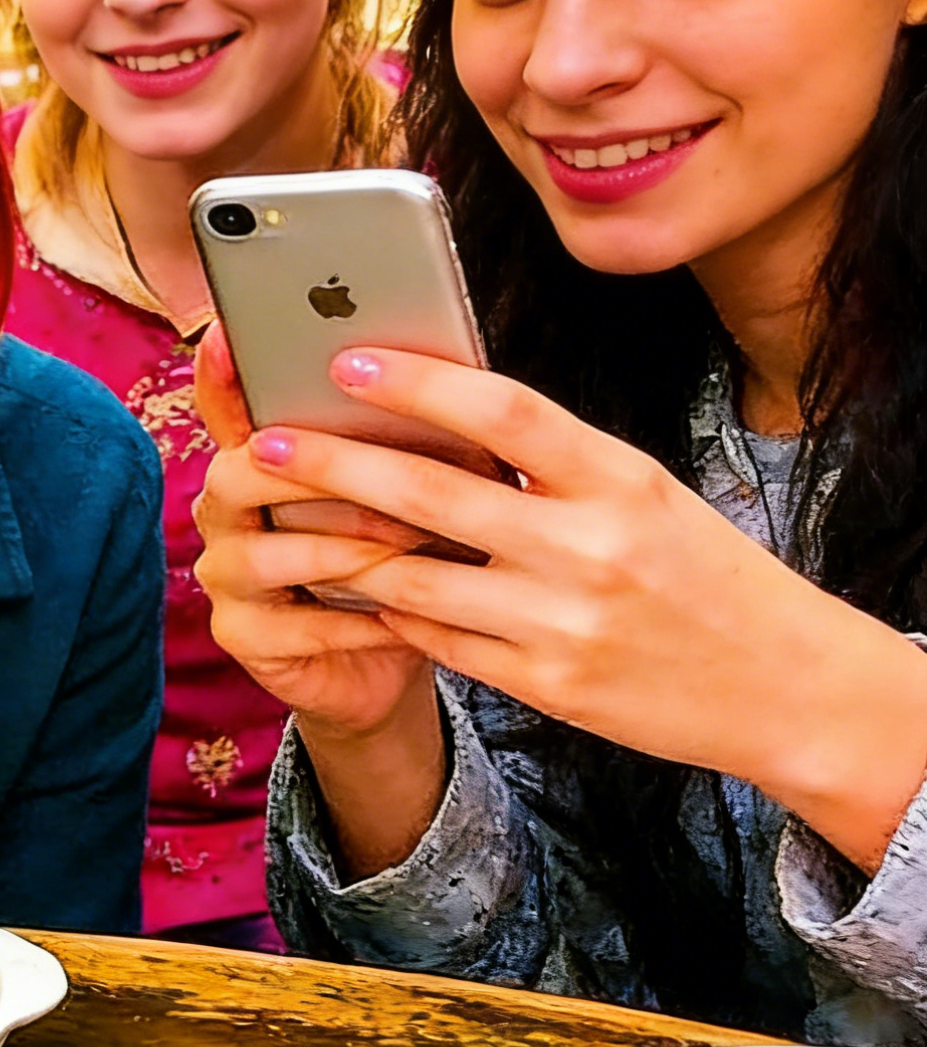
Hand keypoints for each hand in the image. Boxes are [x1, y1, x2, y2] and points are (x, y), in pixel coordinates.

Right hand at [190, 328, 432, 735]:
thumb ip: (405, 437)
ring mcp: (225, 574)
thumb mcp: (418, 485)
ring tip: (410, 549)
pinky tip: (402, 617)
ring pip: (264, 553)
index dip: (219, 371)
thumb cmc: (411, 551)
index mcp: (260, 457)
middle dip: (314, 473)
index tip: (230, 333)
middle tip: (387, 475)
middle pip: (236, 473)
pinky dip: (353, 621)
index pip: (225, 403)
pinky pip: (291, 625)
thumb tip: (446, 375)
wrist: (401, 650)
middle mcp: (226, 510)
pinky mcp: (240, 635)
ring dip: (344, 550)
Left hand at [257, 348, 926, 867]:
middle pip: (433, 496)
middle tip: (266, 443)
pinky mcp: (544, 685)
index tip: (345, 361)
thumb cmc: (696, 569)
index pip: (504, 411)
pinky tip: (357, 586)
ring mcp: (563, 623)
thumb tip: (441, 409)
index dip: (417, 383)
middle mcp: (589, 547)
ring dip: (342, 548)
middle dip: (335, 464)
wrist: (780, 683)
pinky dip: (390, 609)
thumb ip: (552, 460)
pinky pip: (437, 639)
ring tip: (289, 520)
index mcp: (620, 479)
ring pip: (413, 578)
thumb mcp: (642, 493)